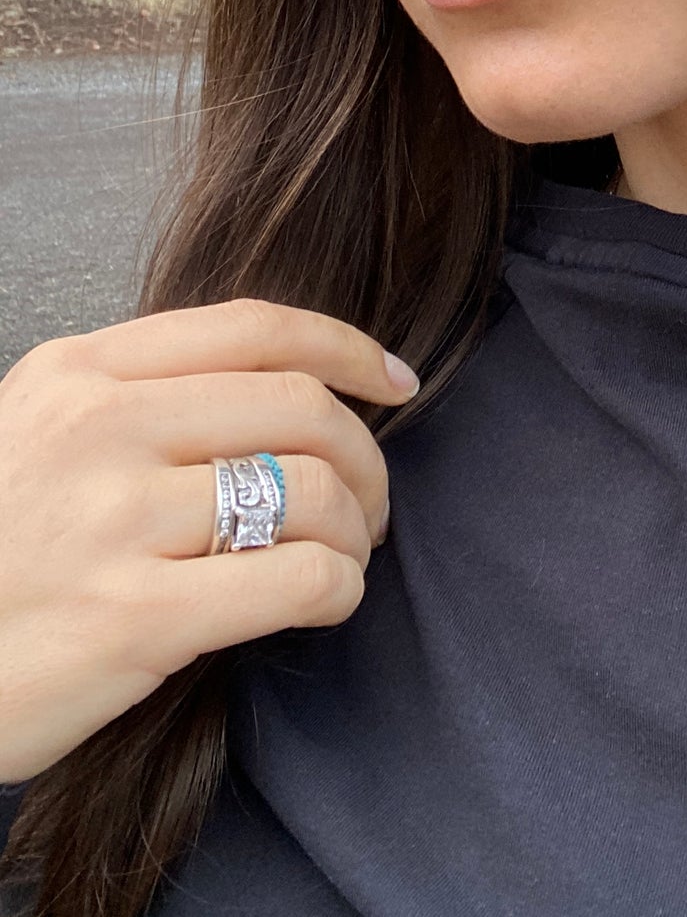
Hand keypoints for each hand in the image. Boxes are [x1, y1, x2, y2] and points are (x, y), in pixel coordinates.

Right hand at [0, 298, 418, 784]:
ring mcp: (116, 519)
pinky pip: (297, 577)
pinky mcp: (135, 616)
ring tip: (345, 556)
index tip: (395, 379)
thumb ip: (137, 399)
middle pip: (299, 405)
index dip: (347, 348)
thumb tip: (280, 392)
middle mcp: (99, 428)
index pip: (255, 326)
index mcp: (80, 371)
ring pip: (311, 489)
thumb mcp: (36, 436)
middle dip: (366, 453)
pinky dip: (337, 587)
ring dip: (356, 528)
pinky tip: (325, 601)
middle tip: (371, 501)